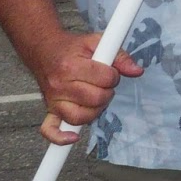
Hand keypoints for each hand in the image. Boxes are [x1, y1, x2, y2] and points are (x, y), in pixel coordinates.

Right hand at [32, 30, 144, 144]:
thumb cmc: (71, 48)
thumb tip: (137, 71)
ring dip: (95, 109)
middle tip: (103, 84)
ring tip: (96, 97)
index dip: (113, 75)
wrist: (44, 51)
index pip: (105, 78)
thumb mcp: (96, 42)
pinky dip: (61, 137)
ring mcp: (53, 100)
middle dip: (107, 91)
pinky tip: (74, 137)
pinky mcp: (50, 110)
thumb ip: (119, 56)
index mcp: (71, 66)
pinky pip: (51, 130)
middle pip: (95, 99)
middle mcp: (60, 85)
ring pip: (81, 117)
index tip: (110, 71)